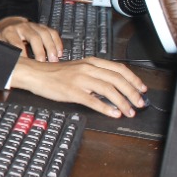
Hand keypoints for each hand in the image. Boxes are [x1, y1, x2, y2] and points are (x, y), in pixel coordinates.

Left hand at [0, 16, 61, 61]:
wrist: (9, 24)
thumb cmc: (4, 38)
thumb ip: (2, 54)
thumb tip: (4, 67)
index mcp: (10, 32)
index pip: (17, 43)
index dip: (23, 54)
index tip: (28, 64)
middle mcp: (22, 27)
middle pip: (34, 37)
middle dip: (40, 51)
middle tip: (43, 63)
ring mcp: (33, 25)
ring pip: (45, 33)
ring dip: (51, 48)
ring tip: (54, 60)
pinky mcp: (42, 26)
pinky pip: (52, 32)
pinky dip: (57, 43)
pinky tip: (59, 53)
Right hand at [9, 56, 146, 117]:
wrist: (35, 73)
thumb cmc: (55, 73)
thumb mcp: (78, 68)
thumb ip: (95, 74)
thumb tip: (113, 86)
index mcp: (91, 62)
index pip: (118, 69)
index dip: (133, 79)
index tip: (142, 88)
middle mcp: (87, 68)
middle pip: (117, 79)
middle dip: (132, 92)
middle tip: (140, 103)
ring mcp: (80, 80)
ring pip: (108, 89)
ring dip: (122, 102)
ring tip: (129, 111)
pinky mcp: (72, 91)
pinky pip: (92, 100)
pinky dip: (106, 107)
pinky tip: (113, 113)